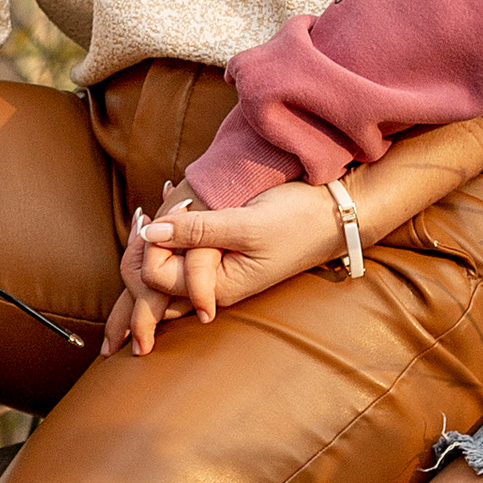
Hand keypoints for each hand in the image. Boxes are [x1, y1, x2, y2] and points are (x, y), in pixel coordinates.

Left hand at [102, 184, 342, 352]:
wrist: (337, 215)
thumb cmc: (297, 220)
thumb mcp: (245, 224)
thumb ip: (197, 230)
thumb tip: (148, 232)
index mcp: (217, 288)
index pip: (154, 275)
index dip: (154, 241)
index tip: (180, 205)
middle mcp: (213, 287)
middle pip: (155, 275)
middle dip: (146, 241)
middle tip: (159, 200)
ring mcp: (218, 272)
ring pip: (169, 260)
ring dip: (163, 230)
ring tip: (173, 194)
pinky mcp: (225, 256)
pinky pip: (187, 250)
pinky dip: (178, 225)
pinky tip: (182, 199)